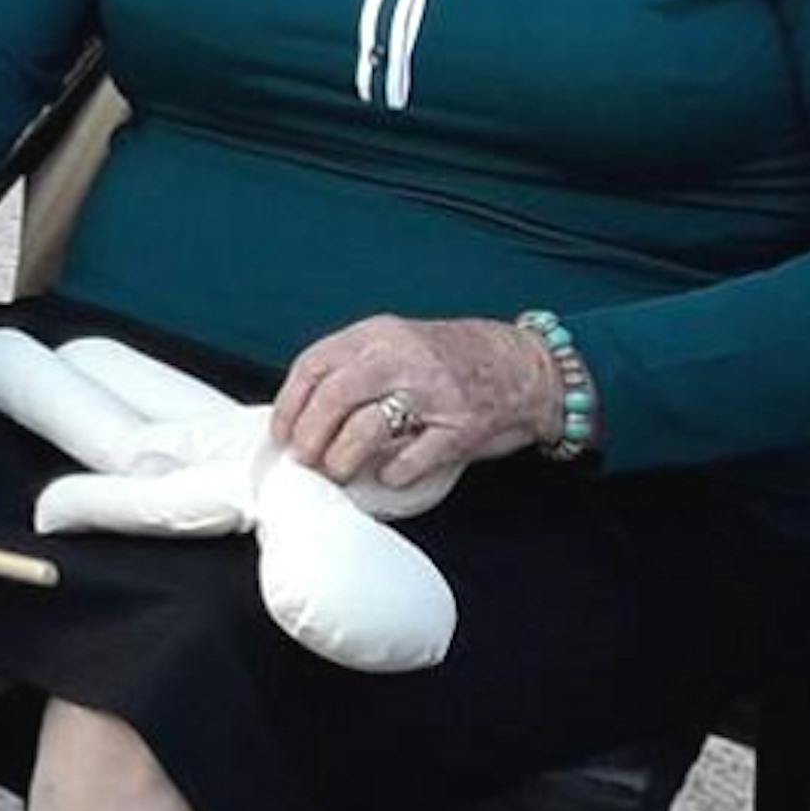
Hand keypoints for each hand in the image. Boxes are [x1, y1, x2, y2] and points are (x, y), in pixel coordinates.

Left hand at [271, 315, 553, 489]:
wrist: (527, 366)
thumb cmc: (452, 360)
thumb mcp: (397, 344)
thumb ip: (354, 367)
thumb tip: (301, 414)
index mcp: (378, 335)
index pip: (313, 366)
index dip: (289, 406)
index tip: (281, 434)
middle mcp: (403, 358)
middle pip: (333, 398)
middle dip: (310, 436)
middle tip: (306, 459)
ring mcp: (435, 392)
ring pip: (366, 428)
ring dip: (342, 458)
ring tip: (339, 471)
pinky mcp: (462, 427)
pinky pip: (413, 458)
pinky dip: (392, 473)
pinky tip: (388, 476)